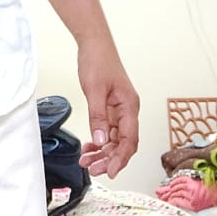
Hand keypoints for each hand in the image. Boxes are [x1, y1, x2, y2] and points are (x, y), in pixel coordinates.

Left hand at [77, 41, 139, 178]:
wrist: (94, 43)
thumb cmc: (98, 61)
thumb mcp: (94, 90)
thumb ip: (98, 117)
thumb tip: (101, 141)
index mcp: (130, 106)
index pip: (129, 140)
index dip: (121, 159)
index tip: (110, 172)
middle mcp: (128, 110)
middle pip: (123, 144)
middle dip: (109, 158)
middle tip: (92, 169)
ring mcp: (120, 110)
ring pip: (115, 139)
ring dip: (102, 152)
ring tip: (87, 161)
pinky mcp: (111, 107)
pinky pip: (108, 130)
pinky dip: (99, 140)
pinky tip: (89, 147)